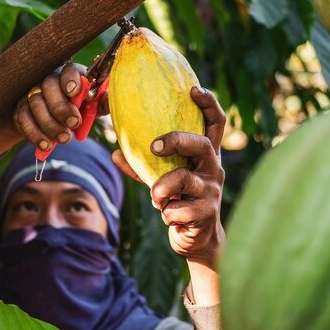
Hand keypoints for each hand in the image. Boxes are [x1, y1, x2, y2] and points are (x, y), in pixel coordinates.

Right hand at [0, 63, 99, 157]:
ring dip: (50, 124)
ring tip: (64, 139)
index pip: (68, 70)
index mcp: (69, 74)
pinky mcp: (20, 109)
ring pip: (36, 104)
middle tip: (74, 123)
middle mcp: (48, 79)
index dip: (70, 80)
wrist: (53, 119)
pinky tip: (46, 145)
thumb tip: (110, 102)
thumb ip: (101, 103)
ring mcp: (32, 93)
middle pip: (49, 86)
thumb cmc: (78, 107)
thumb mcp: (92, 105)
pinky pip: (23, 119)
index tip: (74, 92)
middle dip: (61, 107)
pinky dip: (35, 134)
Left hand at [113, 86, 225, 266]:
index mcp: (205, 156)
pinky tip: (171, 218)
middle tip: (154, 146)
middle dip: (177, 141)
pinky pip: (177, 209)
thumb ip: (141, 166)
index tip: (193, 90)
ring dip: (160, 189)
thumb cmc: (179, 200)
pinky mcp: (207, 214)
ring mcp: (212, 191)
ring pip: (183, 180)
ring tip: (156, 199)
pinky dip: (166, 214)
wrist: (197, 240)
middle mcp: (214, 169)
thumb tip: (114, 152)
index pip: (215, 123)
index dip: (208, 104)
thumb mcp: (162, 179)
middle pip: (202, 145)